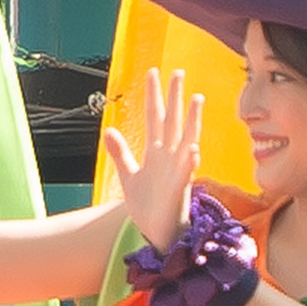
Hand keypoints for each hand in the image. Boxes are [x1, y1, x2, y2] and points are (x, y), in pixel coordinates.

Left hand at [104, 69, 203, 252]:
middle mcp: (169, 158)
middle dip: (174, 97)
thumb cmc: (147, 205)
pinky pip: (185, 173)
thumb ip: (120, 152)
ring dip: (192, 121)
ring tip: (197, 99)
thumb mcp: (128, 175)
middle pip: (172, 121)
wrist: (156, 234)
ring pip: (186, 140)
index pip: (155, 118)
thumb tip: (109, 130)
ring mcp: (176, 172)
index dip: (153, 96)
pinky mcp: (178, 190)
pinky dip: (189, 161)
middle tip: (177, 72)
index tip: (153, 73)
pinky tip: (192, 148)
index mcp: (156, 153)